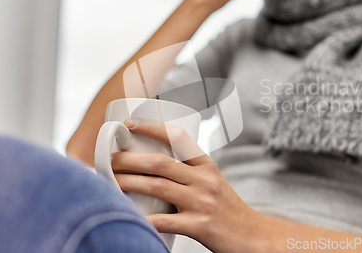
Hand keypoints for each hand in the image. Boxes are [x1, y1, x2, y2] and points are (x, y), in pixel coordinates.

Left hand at [112, 119, 266, 252]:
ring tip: (109, 180)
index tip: (129, 124)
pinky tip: (127, 215)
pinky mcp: (199, 225)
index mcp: (207, 166)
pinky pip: (164, 221)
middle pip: (160, 163)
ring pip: (157, 186)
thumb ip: (189, 173)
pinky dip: (143, 218)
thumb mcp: (213, 182)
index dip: (152, 128)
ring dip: (128, 182)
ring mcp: (202, 202)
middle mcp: (204, 180)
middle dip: (129, 158)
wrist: (252, 236)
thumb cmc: (227, 209)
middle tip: (109, 158)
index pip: (179, 138)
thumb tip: (152, 166)